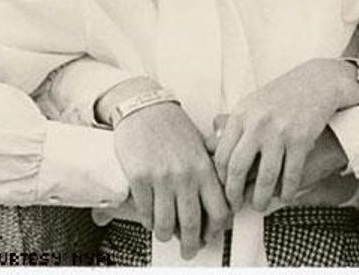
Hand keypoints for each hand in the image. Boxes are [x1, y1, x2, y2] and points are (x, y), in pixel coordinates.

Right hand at [110, 89, 229, 259]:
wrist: (144, 107)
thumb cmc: (173, 126)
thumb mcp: (200, 145)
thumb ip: (209, 171)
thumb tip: (217, 201)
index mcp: (204, 167)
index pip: (219, 210)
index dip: (216, 230)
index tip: (210, 235)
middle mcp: (185, 175)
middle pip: (191, 224)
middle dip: (190, 244)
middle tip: (188, 251)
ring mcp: (161, 178)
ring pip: (165, 224)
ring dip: (166, 234)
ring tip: (165, 234)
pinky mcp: (139, 177)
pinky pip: (145, 212)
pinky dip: (148, 220)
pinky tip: (150, 218)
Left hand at [213, 58, 358, 210]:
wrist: (317, 81)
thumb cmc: (283, 94)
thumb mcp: (252, 102)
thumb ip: (233, 123)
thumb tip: (212, 145)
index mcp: (241, 113)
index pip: (222, 154)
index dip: (220, 178)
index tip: (222, 190)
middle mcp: (257, 123)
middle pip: (238, 168)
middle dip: (234, 194)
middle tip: (235, 206)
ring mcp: (279, 131)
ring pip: (266, 176)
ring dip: (261, 198)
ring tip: (260, 205)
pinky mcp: (301, 139)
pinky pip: (291, 174)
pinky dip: (287, 190)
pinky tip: (285, 195)